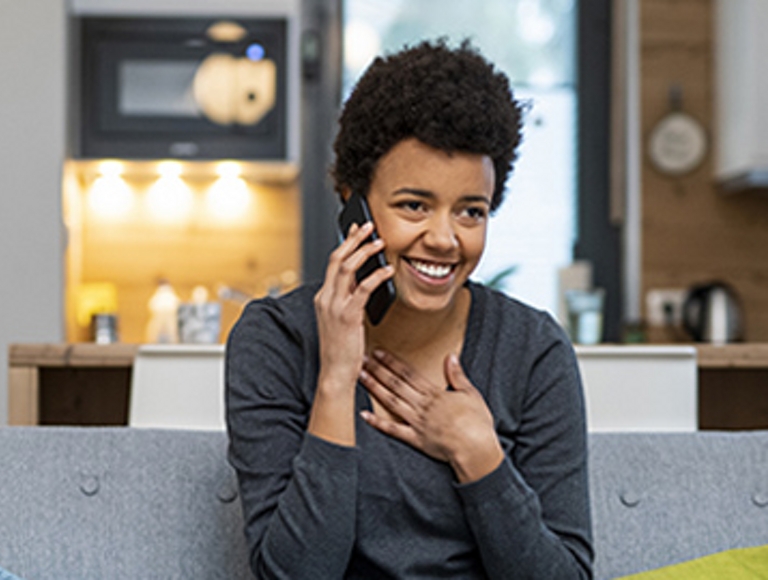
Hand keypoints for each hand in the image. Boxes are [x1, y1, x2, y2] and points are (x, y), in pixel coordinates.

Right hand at [314, 222, 393, 389]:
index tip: (357, 230)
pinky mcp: (347, 316)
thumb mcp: (342, 318)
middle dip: (354, 239)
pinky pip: (362, 288)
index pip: (333, 262)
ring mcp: (334, 306)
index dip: (346, 243)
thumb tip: (363, 281)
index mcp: (324, 297)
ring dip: (365, 252)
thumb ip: (349, 298)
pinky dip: (376, 276)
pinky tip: (388, 271)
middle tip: (369, 226)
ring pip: (347, 268)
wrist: (335, 372)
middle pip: (338, 258)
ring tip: (380, 243)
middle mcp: (326, 298)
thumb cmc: (342, 349)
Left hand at [359, 350, 503, 482]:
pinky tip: (364, 415)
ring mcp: (416, 422)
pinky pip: (393, 430)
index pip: (408, 373)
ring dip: (374, 389)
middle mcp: (421, 405)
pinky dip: (377, 422)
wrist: (475, 448)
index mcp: (434, 394)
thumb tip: (450, 357)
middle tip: (362, 360)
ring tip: (361, 377)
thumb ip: (457, 375)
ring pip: (391, 402)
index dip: (392, 362)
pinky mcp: (415, 439)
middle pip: (395, 384)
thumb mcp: (470, 394)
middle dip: (378, 370)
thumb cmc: (477, 422)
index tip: (379, 352)